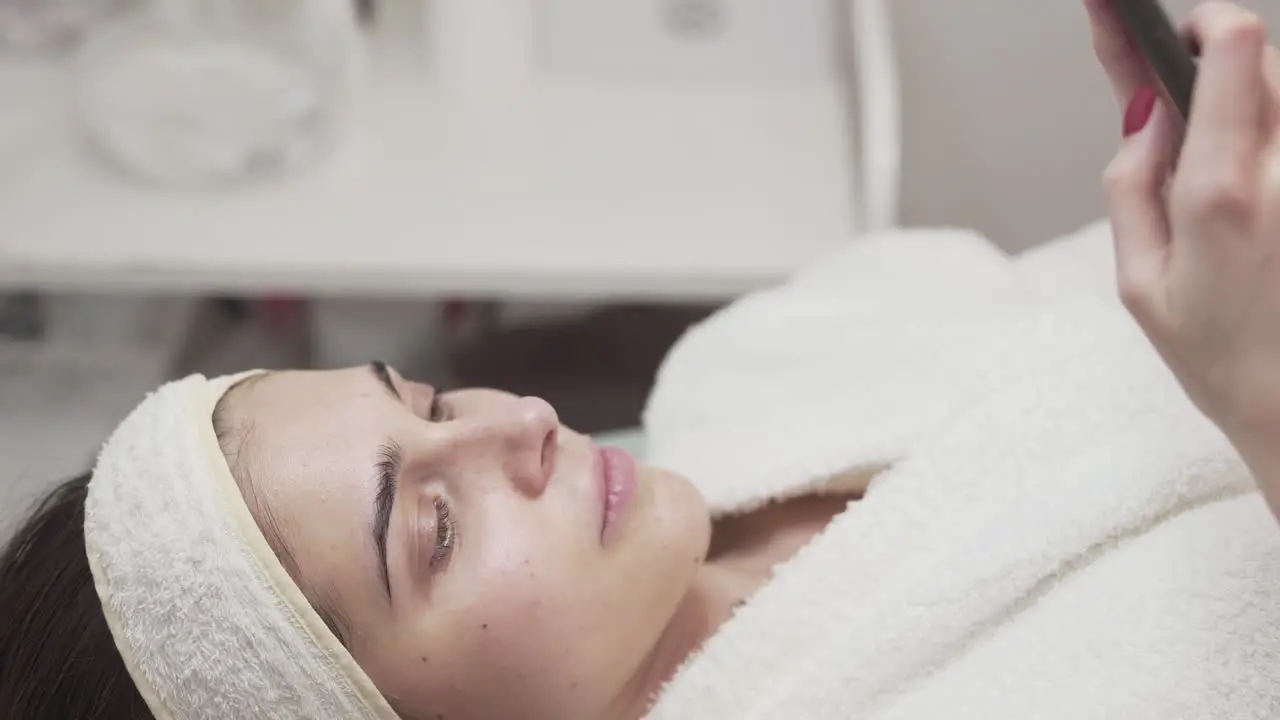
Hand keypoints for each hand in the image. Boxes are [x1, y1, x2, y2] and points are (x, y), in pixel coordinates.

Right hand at [1088, 1, 1279, 508]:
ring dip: (1248, 117)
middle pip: (1262, 62)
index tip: (1149, 14)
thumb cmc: (1225, 362)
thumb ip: (1128, 185)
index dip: (1191, 18)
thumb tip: (1143, 117)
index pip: (1232, 48)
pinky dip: (1266, 153)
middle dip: (1214, 76)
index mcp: (1225, 193)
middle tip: (1173, 118)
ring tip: (1221, 188)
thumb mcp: (1137, 284)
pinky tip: (1252, 211)